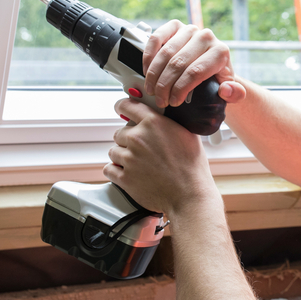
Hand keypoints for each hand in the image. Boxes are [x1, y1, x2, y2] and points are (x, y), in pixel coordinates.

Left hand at [103, 98, 221, 216]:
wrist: (189, 194)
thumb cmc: (191, 167)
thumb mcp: (187, 134)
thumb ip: (169, 123)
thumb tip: (162, 118)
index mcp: (153, 123)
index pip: (126, 105)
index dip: (122, 106)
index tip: (120, 109)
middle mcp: (138, 138)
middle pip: (119, 133)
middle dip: (128, 141)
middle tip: (143, 151)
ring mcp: (129, 158)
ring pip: (113, 151)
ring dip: (122, 157)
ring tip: (139, 165)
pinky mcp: (124, 177)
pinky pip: (109, 169)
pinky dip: (116, 171)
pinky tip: (129, 173)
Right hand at [143, 20, 246, 108]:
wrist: (213, 66)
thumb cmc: (220, 81)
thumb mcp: (231, 92)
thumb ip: (234, 94)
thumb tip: (226, 90)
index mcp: (220, 52)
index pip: (195, 72)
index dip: (180, 89)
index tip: (173, 102)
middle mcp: (206, 37)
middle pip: (178, 63)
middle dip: (165, 86)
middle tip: (160, 100)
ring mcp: (189, 30)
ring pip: (166, 53)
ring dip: (154, 74)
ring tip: (151, 90)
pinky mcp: (175, 26)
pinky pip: (156, 38)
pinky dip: (148, 56)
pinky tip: (147, 71)